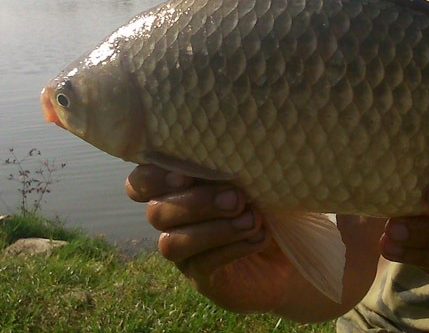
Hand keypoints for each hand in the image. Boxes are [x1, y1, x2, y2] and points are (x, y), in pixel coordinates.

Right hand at [124, 164, 293, 312]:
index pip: (140, 182)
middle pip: (155, 212)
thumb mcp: (252, 178)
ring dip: (214, 229)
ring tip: (252, 220)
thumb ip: (233, 164)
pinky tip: (259, 237)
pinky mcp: (202, 278)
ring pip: (170, 243)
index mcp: (177, 188)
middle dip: (197, 203)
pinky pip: (202, 265)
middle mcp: (172, 221)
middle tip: (237, 198)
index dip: (154, 178)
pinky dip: (233, 248)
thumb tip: (235, 150)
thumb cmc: (267, 204)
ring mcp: (184, 253)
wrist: (288, 252)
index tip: (187, 175)